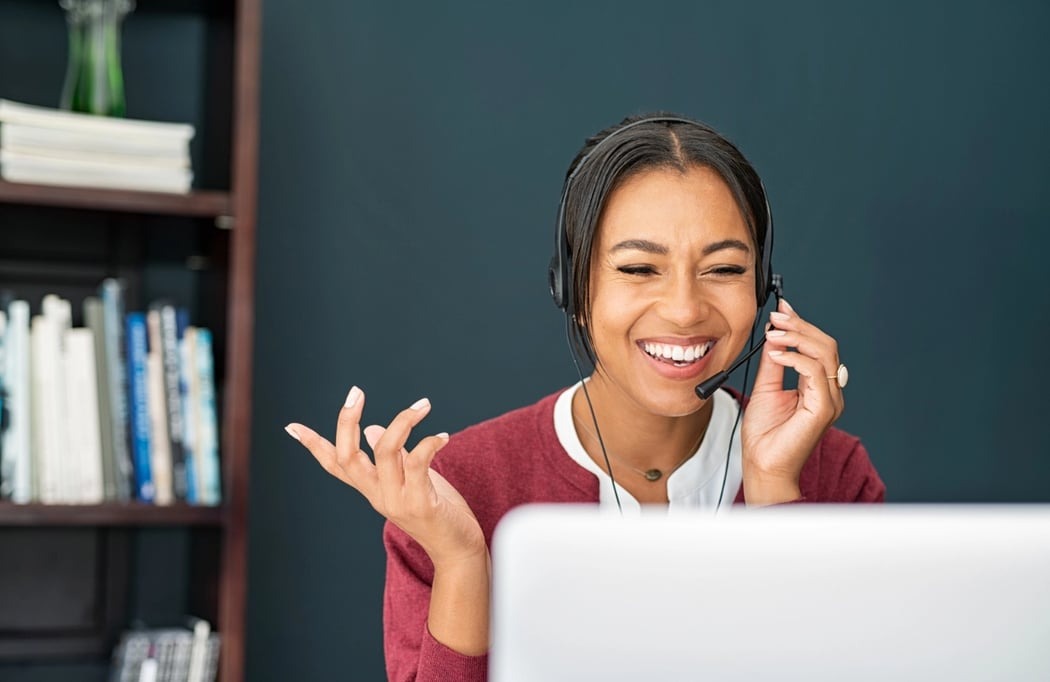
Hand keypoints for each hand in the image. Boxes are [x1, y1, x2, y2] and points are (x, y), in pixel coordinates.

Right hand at [285, 387, 485, 567]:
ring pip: (385, 451)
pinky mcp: (420, 504)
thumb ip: (392, 457)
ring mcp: (397, 500)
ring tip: (423, 405)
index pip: (334, 465)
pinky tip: (443, 436)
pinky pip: (417, 463)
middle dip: (347, 421)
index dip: (313, 445)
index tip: (290, 426)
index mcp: (371, 488)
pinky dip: (429, 443)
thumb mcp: (410, 480)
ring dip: (403, 422)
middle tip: (356, 392)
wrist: (458, 551)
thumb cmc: (437, 511)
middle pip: (348, 456)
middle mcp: (377, 495)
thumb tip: (372, 429)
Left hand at [741, 299, 844, 503]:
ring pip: (824, 354)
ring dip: (797, 337)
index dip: (801, 325)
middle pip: (825, 345)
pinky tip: (776, 353)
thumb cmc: (765, 435)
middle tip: (777, 317)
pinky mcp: (824, 409)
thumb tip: (775, 335)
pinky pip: (816, 372)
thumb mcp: (765, 388)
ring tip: (774, 333)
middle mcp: (829, 391)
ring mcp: (830, 400)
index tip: (781, 309)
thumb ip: (773, 363)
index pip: (817, 347)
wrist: (763, 466)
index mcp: (818, 387)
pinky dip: (795, 358)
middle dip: (800, 326)